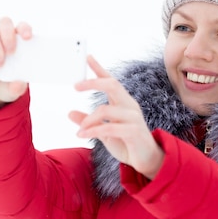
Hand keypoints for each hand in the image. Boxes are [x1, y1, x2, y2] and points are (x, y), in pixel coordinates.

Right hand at [0, 17, 31, 108]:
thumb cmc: (10, 84)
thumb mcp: (17, 89)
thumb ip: (19, 87)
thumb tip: (19, 83)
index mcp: (18, 42)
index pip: (21, 27)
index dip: (24, 28)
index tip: (27, 37)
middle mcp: (4, 40)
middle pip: (4, 22)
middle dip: (8, 33)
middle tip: (12, 50)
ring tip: (2, 62)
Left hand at [69, 55, 164, 178]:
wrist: (147, 161)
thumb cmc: (127, 144)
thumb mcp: (103, 132)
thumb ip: (89, 122)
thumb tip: (70, 112)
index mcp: (124, 103)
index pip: (111, 81)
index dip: (99, 69)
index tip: (87, 57)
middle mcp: (130, 106)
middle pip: (112, 85)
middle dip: (93, 82)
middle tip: (76, 86)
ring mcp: (133, 118)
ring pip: (105, 109)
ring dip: (88, 119)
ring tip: (80, 130)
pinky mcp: (133, 131)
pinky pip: (109, 127)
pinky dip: (93, 131)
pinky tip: (82, 135)